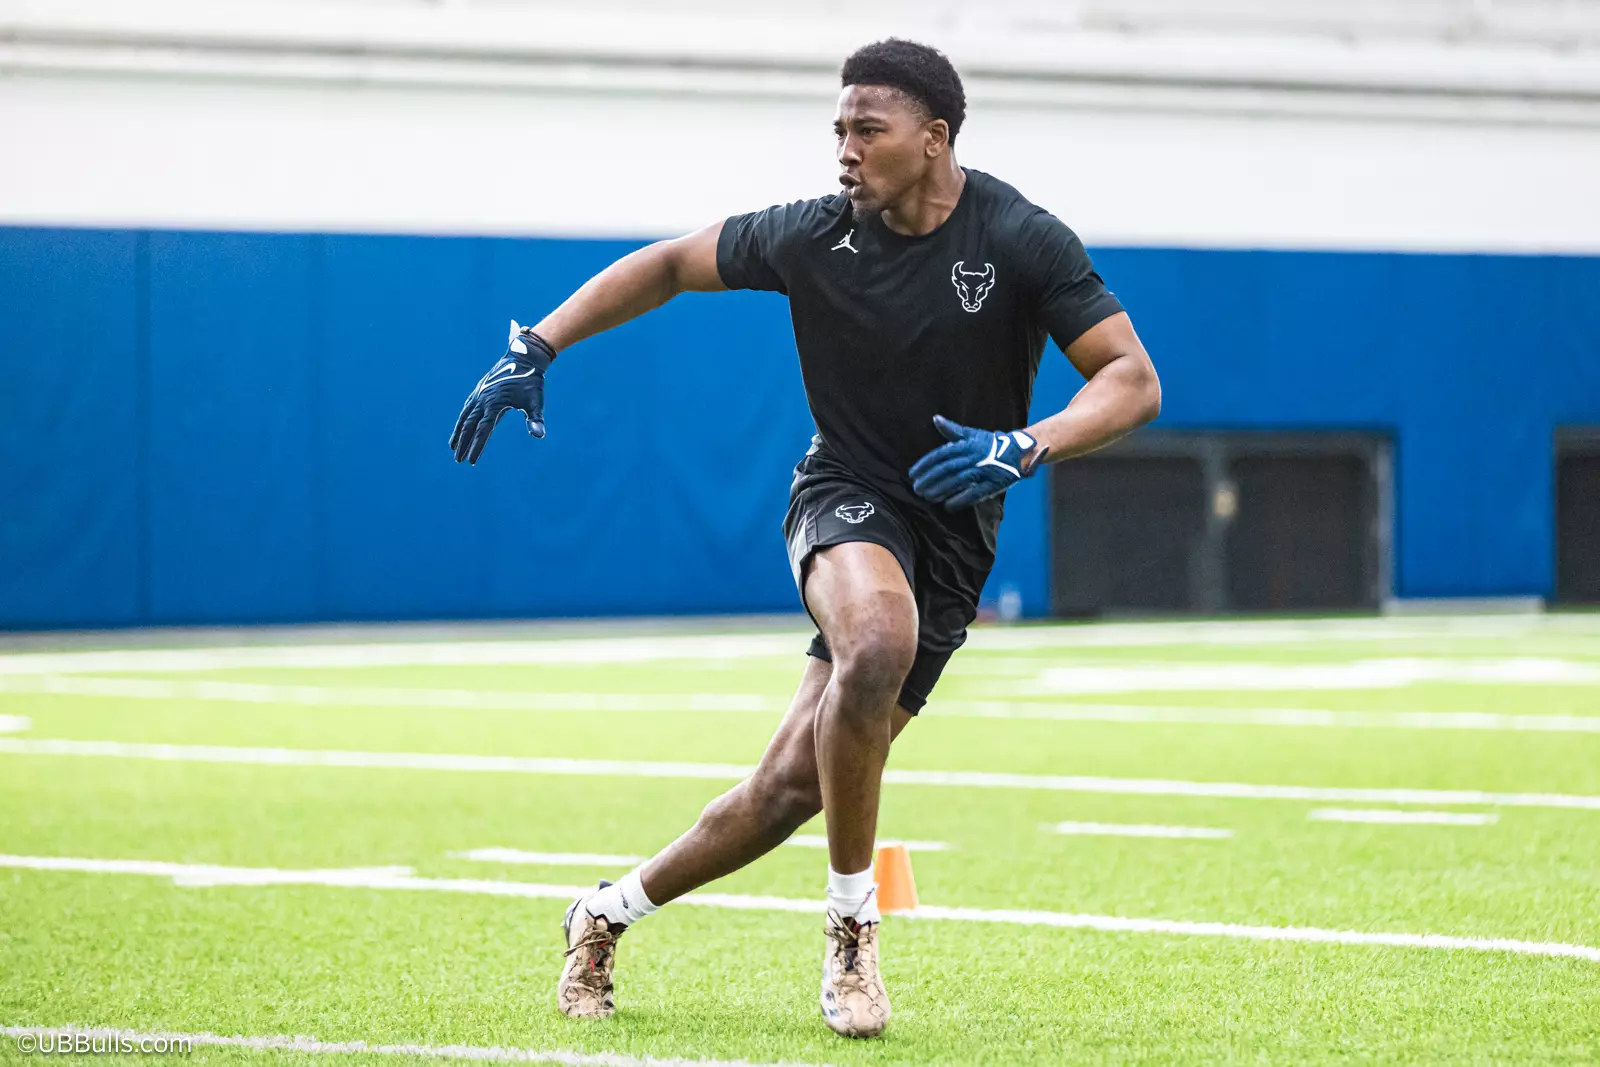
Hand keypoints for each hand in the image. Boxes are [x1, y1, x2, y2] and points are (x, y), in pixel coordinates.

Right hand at [451, 320, 554, 464]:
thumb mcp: (535, 402)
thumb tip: (539, 435)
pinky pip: (467, 408)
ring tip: (452, 447)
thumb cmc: (531, 382)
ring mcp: (479, 394)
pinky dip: (462, 419)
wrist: (524, 358)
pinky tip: (460, 426)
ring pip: (464, 417)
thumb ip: (535, 420)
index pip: (482, 430)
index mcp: (495, 404)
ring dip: (458, 432)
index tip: (471, 461)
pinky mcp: (480, 390)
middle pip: (469, 426)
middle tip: (458, 460)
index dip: (476, 447)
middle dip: (463, 444)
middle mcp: (483, 399)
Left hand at [909, 415, 1047, 509]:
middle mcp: (973, 456)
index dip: (925, 464)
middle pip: (946, 469)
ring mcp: (984, 470)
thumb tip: (935, 419)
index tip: (912, 474)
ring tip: (927, 497)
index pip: (941, 455)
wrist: (1019, 451)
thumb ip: (952, 430)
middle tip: (916, 489)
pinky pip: (975, 493)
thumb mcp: (972, 434)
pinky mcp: (993, 483)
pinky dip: (960, 500)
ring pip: (958, 480)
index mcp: (966, 445)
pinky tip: (948, 506)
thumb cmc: (990, 444)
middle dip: (929, 479)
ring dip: (941, 490)